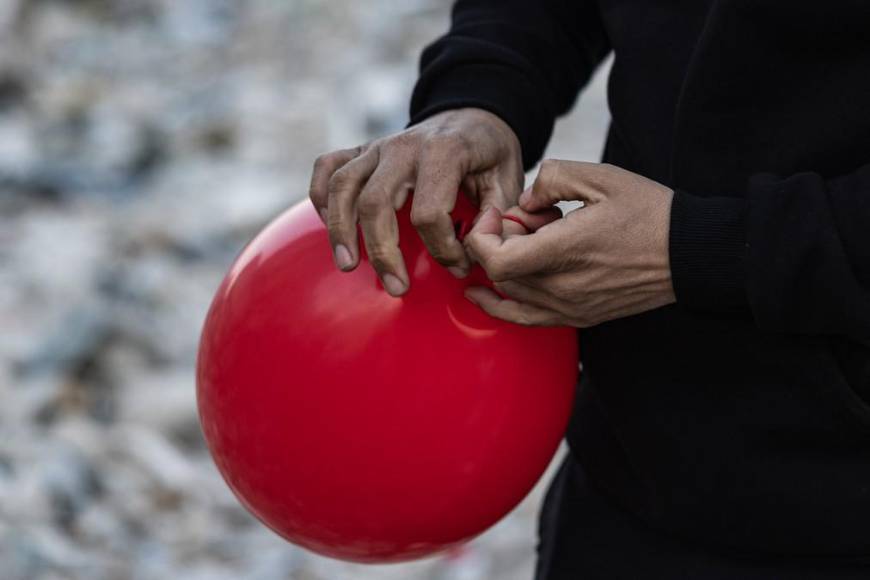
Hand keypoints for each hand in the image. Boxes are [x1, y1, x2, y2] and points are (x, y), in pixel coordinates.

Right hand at [308, 108, 523, 296]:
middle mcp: (404, 146)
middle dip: (384, 253)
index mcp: (445, 152)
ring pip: (342, 187)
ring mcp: (378, 146)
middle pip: (375, 203)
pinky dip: (319, 197)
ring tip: (348, 265)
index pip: (430, 213)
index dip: (444, 249)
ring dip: (340, 230)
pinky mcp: (361, 149)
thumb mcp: (509, 178)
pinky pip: (326, 167)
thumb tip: (478, 249)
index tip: (459, 266)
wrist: (473, 115)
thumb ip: (497, 215)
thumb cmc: (490, 155)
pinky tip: (328, 226)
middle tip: (397, 288)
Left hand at [463, 160, 675, 326]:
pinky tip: (483, 294)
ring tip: (541, 239)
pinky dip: (500, 305)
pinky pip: (525, 318)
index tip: (496, 214)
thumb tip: (524, 201)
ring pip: (509, 292)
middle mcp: (562, 287)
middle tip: (533, 217)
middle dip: (500, 240)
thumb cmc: (648, 212)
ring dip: (509, 264)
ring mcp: (570, 308)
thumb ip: (552, 178)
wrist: (689, 252)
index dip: (482, 234)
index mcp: (565, 251)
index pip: (494, 258)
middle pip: (499, 272)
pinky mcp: (579, 317)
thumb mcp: (601, 176)